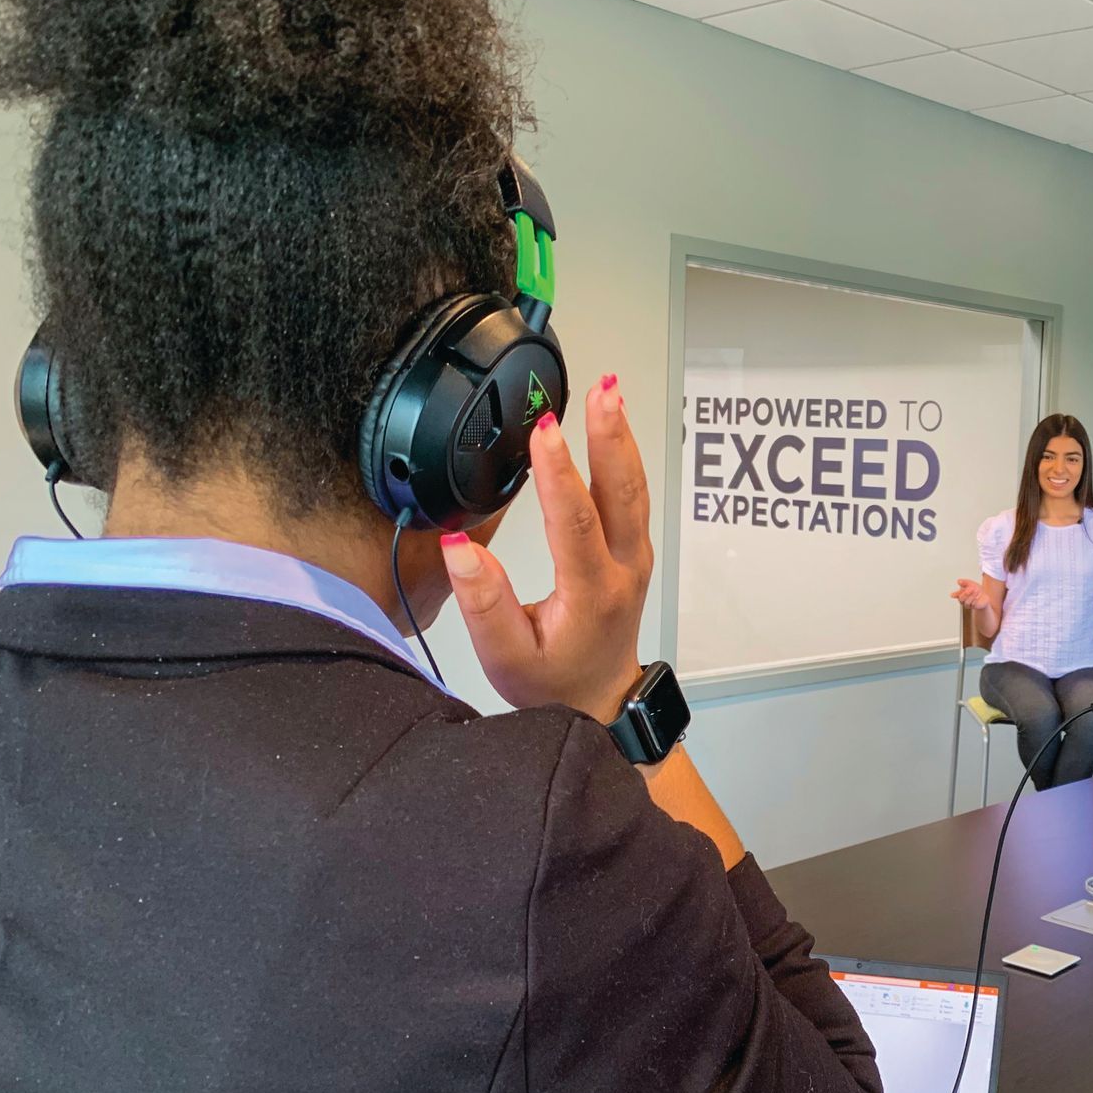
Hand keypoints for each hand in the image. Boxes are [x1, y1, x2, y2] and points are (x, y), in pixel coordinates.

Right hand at [440, 376, 650, 722]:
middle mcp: (622, 570)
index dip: (559, 475)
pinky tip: (611, 426)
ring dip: (621, 438)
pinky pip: (632, 495)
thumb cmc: (553, 683)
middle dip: (610, 437)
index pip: (575, 525)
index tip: (544, 431)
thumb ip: (483, 603)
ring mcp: (634, 557)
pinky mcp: (633, 550)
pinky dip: (622, 456)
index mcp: (591, 595)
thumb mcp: (506, 657)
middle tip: (602, 391)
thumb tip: (459, 546)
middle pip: (622, 493)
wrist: (599, 701)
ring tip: (608, 392)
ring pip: (634, 488)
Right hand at [950, 578, 990, 612]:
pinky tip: (978, 596)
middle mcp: (963, 600)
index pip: (956, 594)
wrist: (985, 596)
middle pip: (961, 598)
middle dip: (966, 593)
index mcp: (961, 593)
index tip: (954, 594)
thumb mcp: (971, 584)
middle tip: (972, 588)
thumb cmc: (977, 590)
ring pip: (967, 602)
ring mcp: (967, 604)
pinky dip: (975, 600)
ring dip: (972, 596)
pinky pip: (972, 604)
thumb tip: (958, 581)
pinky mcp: (973, 607)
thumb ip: (965, 582)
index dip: (955, 594)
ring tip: (977, 591)